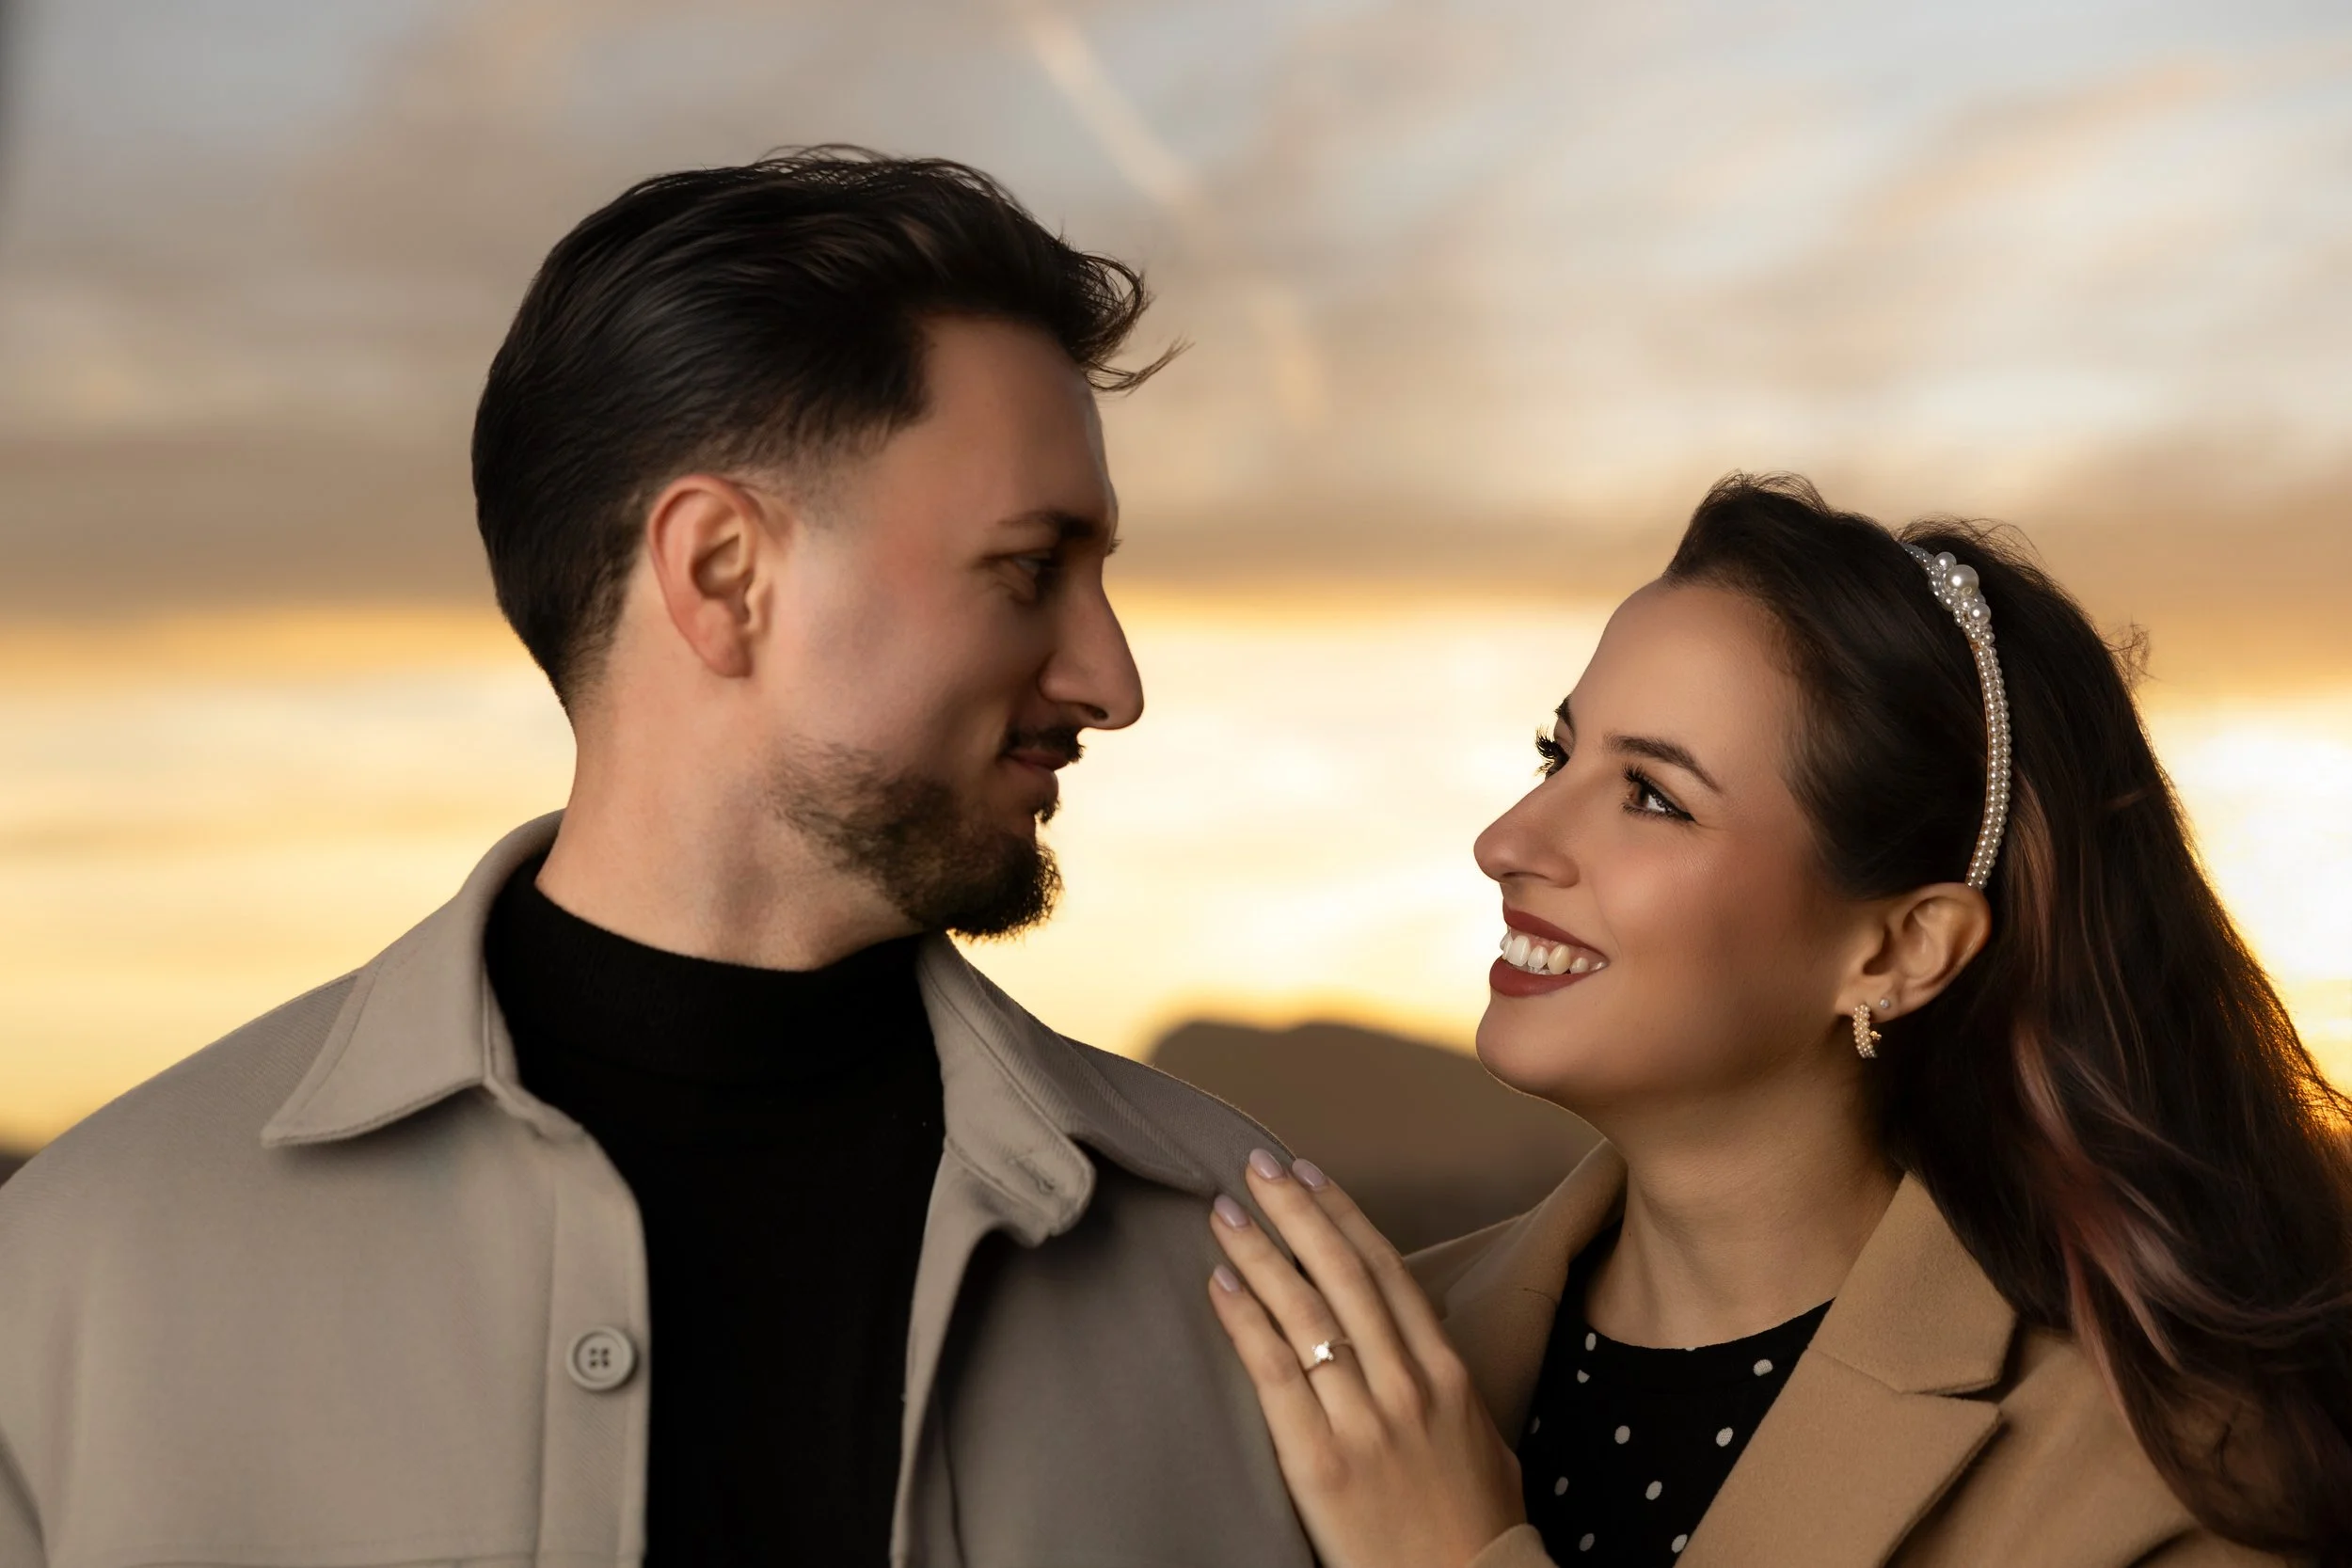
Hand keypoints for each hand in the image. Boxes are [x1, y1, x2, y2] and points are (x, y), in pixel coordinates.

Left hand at [1207, 1150, 1526, 1567]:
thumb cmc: (1478, 1528)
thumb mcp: (1484, 1441)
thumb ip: (1448, 1387)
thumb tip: (1422, 1347)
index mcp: (1447, 1373)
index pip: (1387, 1272)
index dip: (1344, 1216)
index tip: (1309, 1174)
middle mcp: (1406, 1383)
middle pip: (1342, 1275)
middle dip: (1296, 1212)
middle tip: (1254, 1166)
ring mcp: (1365, 1420)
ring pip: (1304, 1313)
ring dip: (1259, 1253)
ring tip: (1223, 1212)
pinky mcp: (1323, 1461)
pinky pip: (1276, 1374)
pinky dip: (1245, 1323)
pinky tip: (1219, 1286)